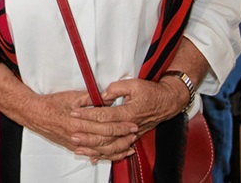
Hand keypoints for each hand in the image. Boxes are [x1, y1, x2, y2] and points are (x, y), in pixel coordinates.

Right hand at [24, 90, 138, 160]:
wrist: (34, 114)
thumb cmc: (51, 103)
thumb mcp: (71, 97)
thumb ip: (91, 98)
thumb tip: (107, 99)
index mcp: (78, 122)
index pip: (104, 126)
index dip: (120, 126)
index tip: (131, 123)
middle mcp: (77, 136)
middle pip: (105, 140)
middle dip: (122, 138)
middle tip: (134, 134)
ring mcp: (75, 144)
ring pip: (100, 151)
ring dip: (117, 149)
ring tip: (129, 146)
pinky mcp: (73, 147)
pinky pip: (92, 154)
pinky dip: (105, 155)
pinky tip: (114, 154)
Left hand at [69, 77, 186, 150]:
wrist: (169, 101)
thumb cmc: (152, 92)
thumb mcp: (134, 84)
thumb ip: (116, 88)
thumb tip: (102, 94)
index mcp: (129, 113)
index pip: (104, 115)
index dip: (88, 113)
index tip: (75, 112)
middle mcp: (130, 126)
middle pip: (105, 133)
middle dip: (86, 133)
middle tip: (71, 132)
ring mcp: (132, 133)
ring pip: (111, 145)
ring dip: (94, 147)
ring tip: (78, 148)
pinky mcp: (133, 136)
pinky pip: (118, 148)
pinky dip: (105, 154)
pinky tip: (94, 157)